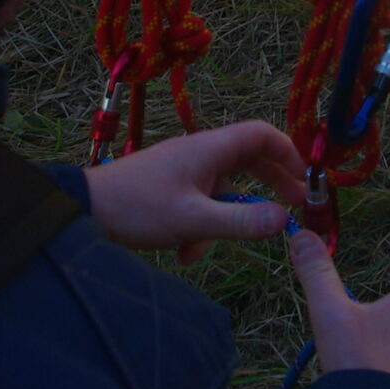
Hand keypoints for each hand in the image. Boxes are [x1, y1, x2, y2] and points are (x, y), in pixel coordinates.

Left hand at [84, 120, 307, 261]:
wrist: (83, 210)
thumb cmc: (137, 208)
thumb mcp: (193, 220)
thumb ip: (240, 223)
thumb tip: (284, 221)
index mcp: (210, 148)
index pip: (262, 134)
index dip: (289, 153)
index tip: (306, 181)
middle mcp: (200, 154)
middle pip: (249, 161)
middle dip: (270, 188)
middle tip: (294, 211)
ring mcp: (185, 171)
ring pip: (222, 192)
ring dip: (222, 222)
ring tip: (203, 250)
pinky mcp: (171, 190)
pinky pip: (200, 205)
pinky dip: (198, 229)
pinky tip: (182, 254)